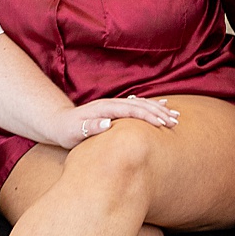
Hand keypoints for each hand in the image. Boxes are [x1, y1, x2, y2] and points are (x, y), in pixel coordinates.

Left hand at [53, 95, 179, 149]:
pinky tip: (164, 106)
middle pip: (140, 105)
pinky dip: (152, 106)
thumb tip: (107, 123)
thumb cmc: (66, 130)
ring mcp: (114, 105)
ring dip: (159, 109)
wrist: (58, 122)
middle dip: (159, 112)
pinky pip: (138, 106)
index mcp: (104, 108)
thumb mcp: (74, 131)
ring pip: (141, 104)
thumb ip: (89, 126)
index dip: (147, 116)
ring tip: (176, 116)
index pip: (130, 110)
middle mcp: (111, 104)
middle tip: (175, 122)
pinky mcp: (116, 110)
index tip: (161, 124)